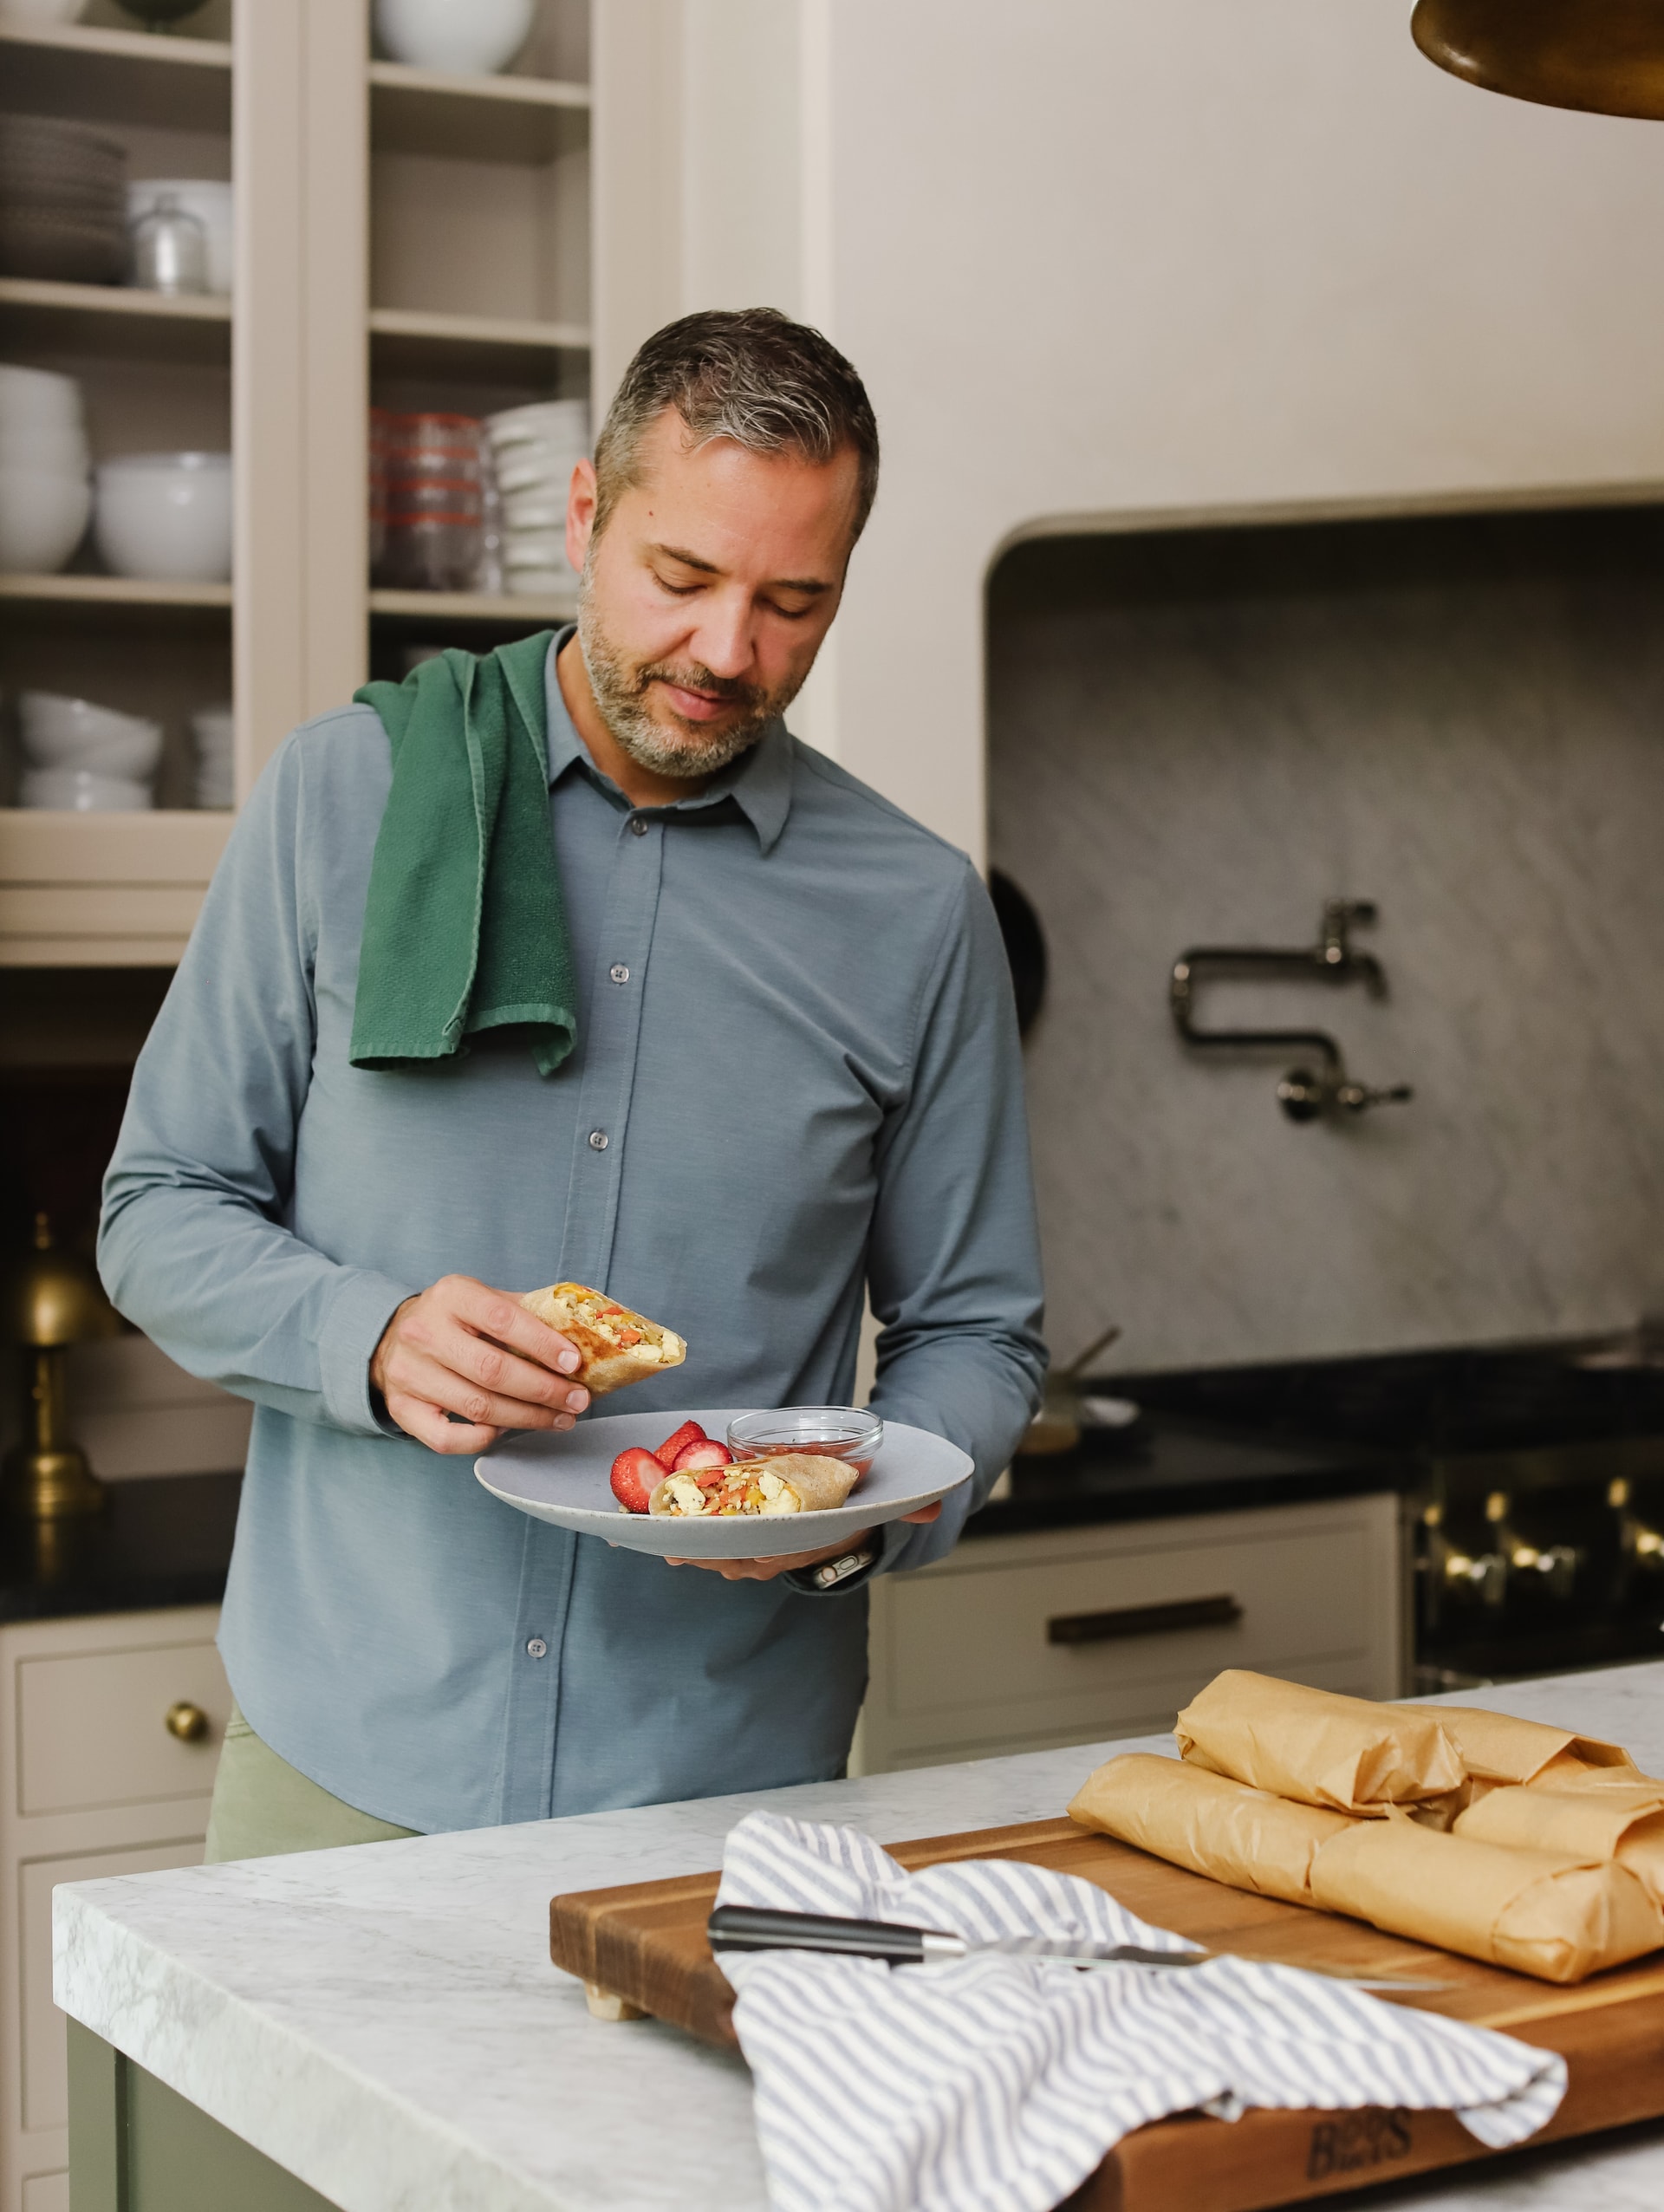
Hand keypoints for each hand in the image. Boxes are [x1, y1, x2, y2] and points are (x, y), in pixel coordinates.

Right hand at [370, 1274, 589, 1454]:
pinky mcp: (401, 1409)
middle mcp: (424, 1333)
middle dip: (544, 1390)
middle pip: (492, 1370)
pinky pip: (447, 1439)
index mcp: (452, 1296)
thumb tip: (580, 1337)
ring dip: (527, 1418)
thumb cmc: (454, 1320)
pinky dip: (483, 1440)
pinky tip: (508, 1429)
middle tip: (577, 1400)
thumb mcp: (484, 1299)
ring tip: (560, 1418)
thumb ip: (526, 1313)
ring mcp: (409, 1373)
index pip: (503, 1319)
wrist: (393, 1337)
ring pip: (477, 1407)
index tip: (574, 1364)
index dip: (543, 1344)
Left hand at [666, 1500, 942, 1581]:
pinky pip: (704, 1547)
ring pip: (714, 1554)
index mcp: (804, 1544)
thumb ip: (905, 1506)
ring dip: (684, 1546)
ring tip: (653, 1538)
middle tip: (673, 1541)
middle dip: (703, 1549)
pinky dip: (679, 1543)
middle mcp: (776, 1554)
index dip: (746, 1549)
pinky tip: (651, 1540)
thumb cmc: (849, 1509)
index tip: (723, 1545)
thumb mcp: (878, 1506)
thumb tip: (933, 1508)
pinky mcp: (735, 1543)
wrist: (841, 1524)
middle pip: (734, 1555)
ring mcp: (753, 1552)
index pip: (774, 1550)